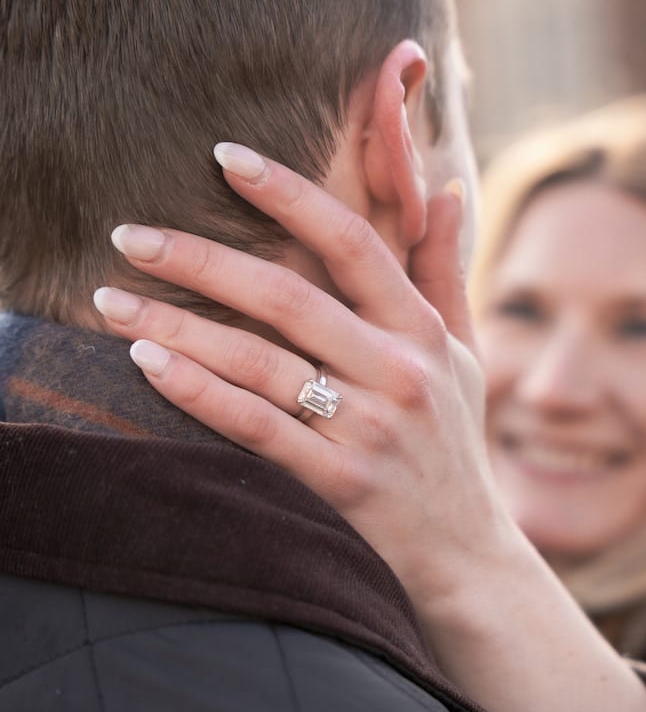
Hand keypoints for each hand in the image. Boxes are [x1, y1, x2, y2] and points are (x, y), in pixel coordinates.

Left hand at [95, 149, 518, 611]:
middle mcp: (397, 371)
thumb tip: (448, 191)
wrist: (467, 554)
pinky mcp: (341, 483)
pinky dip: (200, 394)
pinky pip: (256, 428)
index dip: (290, 193)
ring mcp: (369, 429)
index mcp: (421, 330)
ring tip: (112, 302)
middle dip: (202, 260)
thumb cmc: (455, 443)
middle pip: (289, 297)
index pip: (353, 243)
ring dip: (179, 328)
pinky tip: (148, 365)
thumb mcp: (461, 353)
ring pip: (260, 363)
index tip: (226, 156)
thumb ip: (445, 271)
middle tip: (130, 235)